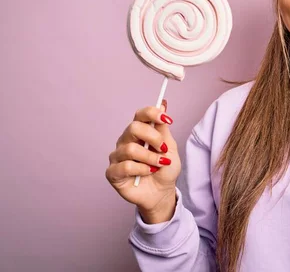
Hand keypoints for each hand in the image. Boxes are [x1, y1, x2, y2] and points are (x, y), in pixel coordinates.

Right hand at [105, 100, 180, 221]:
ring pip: (130, 149)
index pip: (141, 115)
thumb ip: (163, 128)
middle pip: (134, 128)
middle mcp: (126, 141)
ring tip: (159, 165)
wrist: (162, 192)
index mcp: (139, 132)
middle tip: (163, 148)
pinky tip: (148, 172)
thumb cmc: (165, 169)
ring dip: (150, 157)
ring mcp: (117, 156)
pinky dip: (141, 169)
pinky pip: (125, 166)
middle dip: (153, 137)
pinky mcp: (112, 172)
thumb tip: (163, 104)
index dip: (152, 113)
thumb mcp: (169, 147)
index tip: (167, 118)